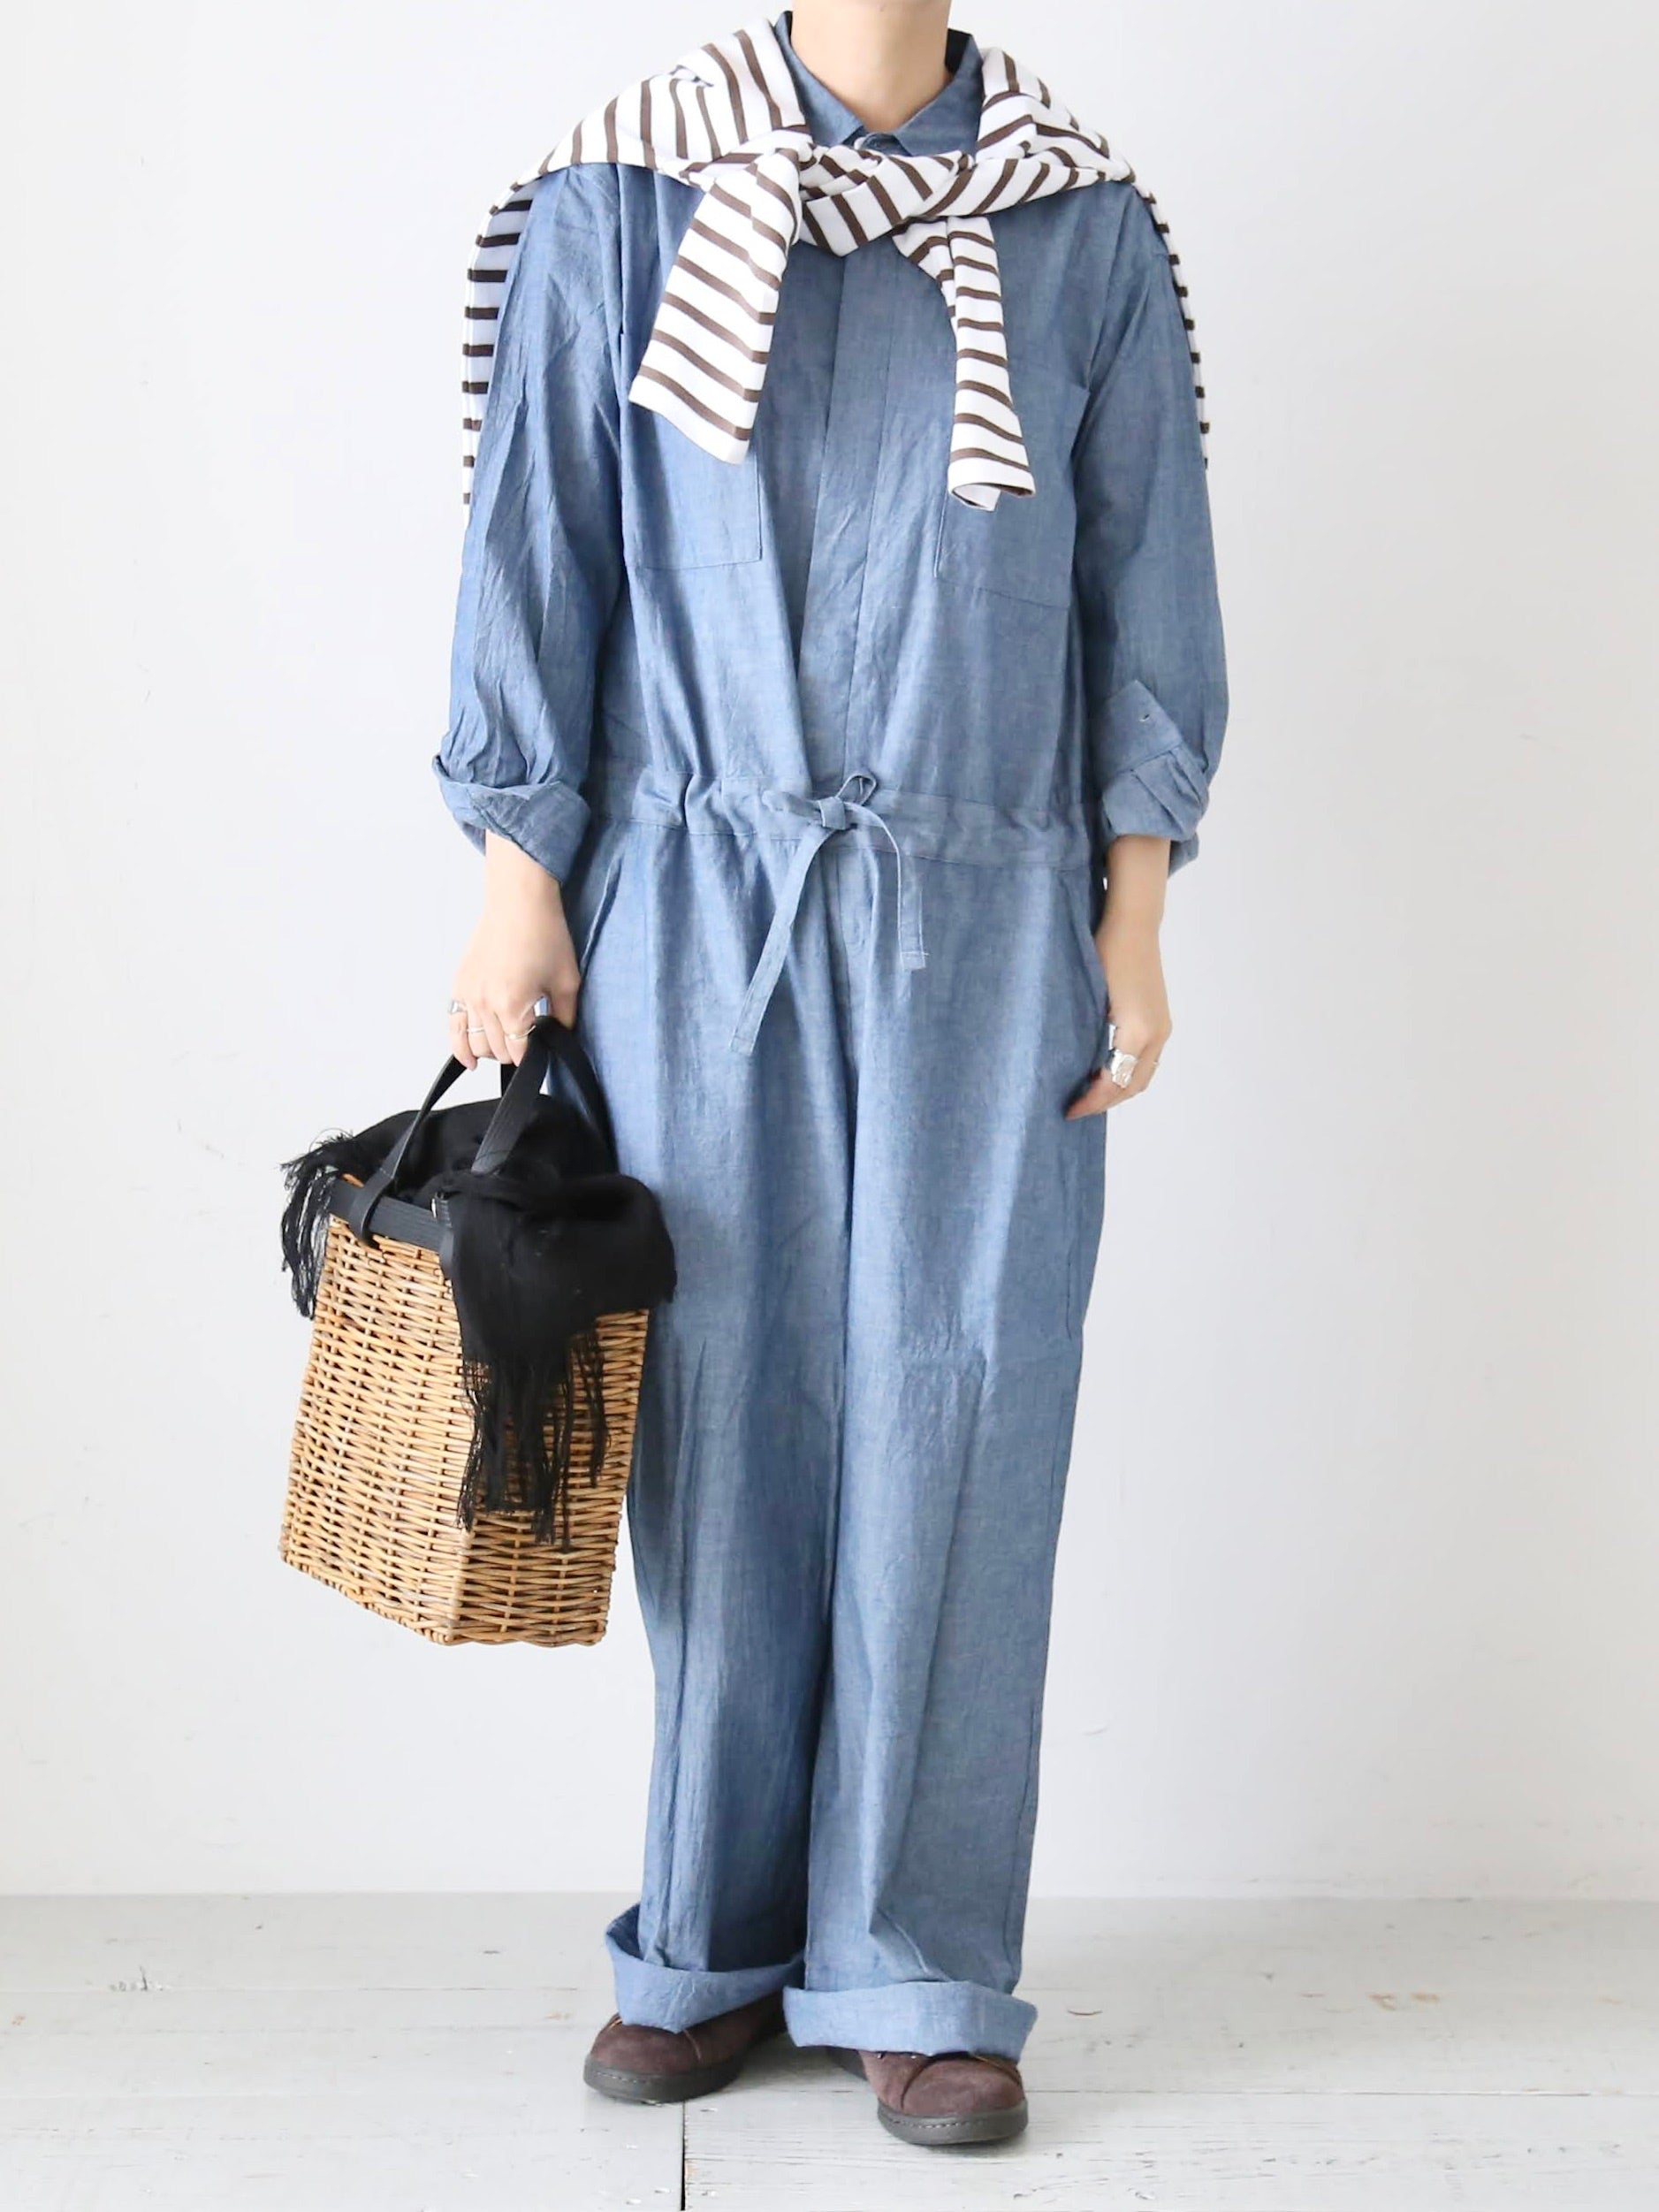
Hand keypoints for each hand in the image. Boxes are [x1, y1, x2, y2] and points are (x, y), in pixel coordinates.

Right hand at [448, 832, 580, 1067]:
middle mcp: (485, 1004)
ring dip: (490, 1051)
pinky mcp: (459, 985)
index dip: (533, 1058)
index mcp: (513, 1005)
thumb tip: (559, 1040)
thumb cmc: (545, 935)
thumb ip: (565, 1018)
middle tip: (528, 1044)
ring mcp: (468, 995)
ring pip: (474, 1043)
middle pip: (496, 1050)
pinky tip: (469, 1060)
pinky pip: (453, 1026)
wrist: (518, 903)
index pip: (519, 1053)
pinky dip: (459, 1046)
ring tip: (504, 1048)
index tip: (541, 1055)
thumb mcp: (567, 981)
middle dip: (513, 1053)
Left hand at [1066, 836, 1172, 1118]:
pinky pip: (1147, 1060)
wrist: (1134, 924)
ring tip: (1089, 1094)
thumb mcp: (1089, 995)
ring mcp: (1162, 1026)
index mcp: (1137, 1031)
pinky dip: (1128, 1073)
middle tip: (1076, 1108)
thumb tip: (1073, 1067)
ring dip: (1118, 1089)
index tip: (1069, 1111)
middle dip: (1105, 1101)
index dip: (1091, 1102)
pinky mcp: (1161, 1019)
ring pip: (1143, 1075)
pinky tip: (1105, 1070)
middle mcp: (1156, 1034)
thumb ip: (1086, 1034)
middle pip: (1132, 1085)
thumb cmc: (1105, 952)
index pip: (1113, 1082)